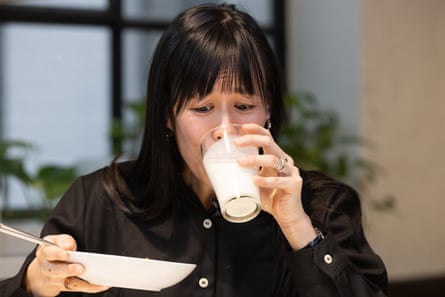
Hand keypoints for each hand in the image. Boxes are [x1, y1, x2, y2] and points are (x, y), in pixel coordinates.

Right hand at [26, 234, 108, 296]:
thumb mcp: (56, 240)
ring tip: (98, 278)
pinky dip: (90, 287)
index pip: (49, 253)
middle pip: (56, 271)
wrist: (44, 268)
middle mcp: (48, 268)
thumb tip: (68, 245)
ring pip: (68, 283)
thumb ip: (63, 240)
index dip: (57, 253)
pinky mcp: (65, 287)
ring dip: (84, 282)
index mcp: (45, 253)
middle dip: (69, 270)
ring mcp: (55, 280)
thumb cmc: (54, 250)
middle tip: (81, 268)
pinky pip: (78, 288)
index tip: (67, 253)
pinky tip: (102, 285)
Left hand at [236, 123, 316, 248]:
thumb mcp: (255, 182)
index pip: (266, 136)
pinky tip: (255, 181)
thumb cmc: (270, 198)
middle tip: (236, 143)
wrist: (287, 216)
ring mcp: (291, 172)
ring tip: (240, 162)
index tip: (239, 128)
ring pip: (272, 160)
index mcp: (276, 156)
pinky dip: (266, 181)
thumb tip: (220, 170)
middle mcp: (284, 160)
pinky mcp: (294, 184)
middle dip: (251, 139)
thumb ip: (245, 174)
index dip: (254, 130)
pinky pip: (279, 181)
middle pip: (269, 142)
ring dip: (255, 159)